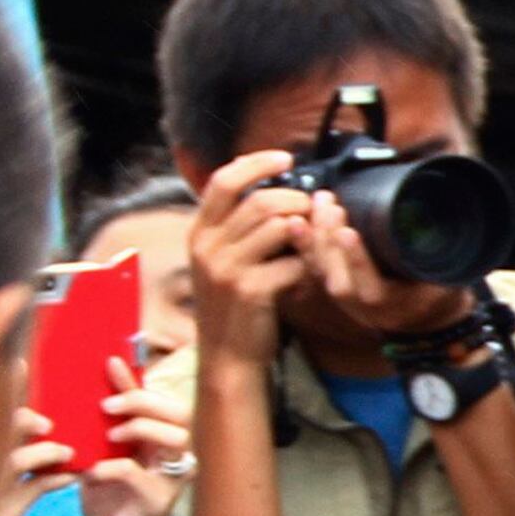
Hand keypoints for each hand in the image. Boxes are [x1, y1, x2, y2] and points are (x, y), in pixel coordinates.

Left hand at [79, 364, 186, 515]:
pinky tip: (92, 472)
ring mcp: (172, 479)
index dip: (137, 381)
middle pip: (179, 413)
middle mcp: (174, 456)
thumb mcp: (100, 458)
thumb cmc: (107, 503)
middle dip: (143, 401)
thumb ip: (99, 429)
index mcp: (161, 442)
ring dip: (140, 428)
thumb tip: (80, 394)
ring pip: (175, 438)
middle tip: (108, 404)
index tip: (111, 363)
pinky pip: (140, 474)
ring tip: (108, 433)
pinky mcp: (159, 502)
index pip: (159, 402)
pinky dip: (113, 467)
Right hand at [188, 153, 314, 368]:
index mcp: (200, 233)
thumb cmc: (235, 306)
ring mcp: (227, 269)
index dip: (257, 163)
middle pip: (261, 201)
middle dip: (297, 200)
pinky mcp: (251, 291)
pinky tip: (308, 276)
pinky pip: (293, 261)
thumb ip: (239, 228)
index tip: (286, 158)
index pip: (224, 180)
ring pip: (280, 226)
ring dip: (307, 230)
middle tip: (315, 210)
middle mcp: (208, 247)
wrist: (228, 357)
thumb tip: (276, 188)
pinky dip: (308, 265)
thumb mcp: (224, 261)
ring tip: (314, 243)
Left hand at [294, 191, 475, 342]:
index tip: (349, 232)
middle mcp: (366, 309)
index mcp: (396, 307)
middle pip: (337, 281)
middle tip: (329, 206)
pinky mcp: (337, 289)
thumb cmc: (440, 293)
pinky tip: (298, 219)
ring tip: (317, 204)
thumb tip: (442, 220)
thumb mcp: (449, 277)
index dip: (358, 261)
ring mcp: (348, 302)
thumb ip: (442, 257)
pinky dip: (305, 244)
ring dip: (314, 239)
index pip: (372, 289)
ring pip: (322, 275)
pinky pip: (314, 269)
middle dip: (329, 241)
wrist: (429, 318)